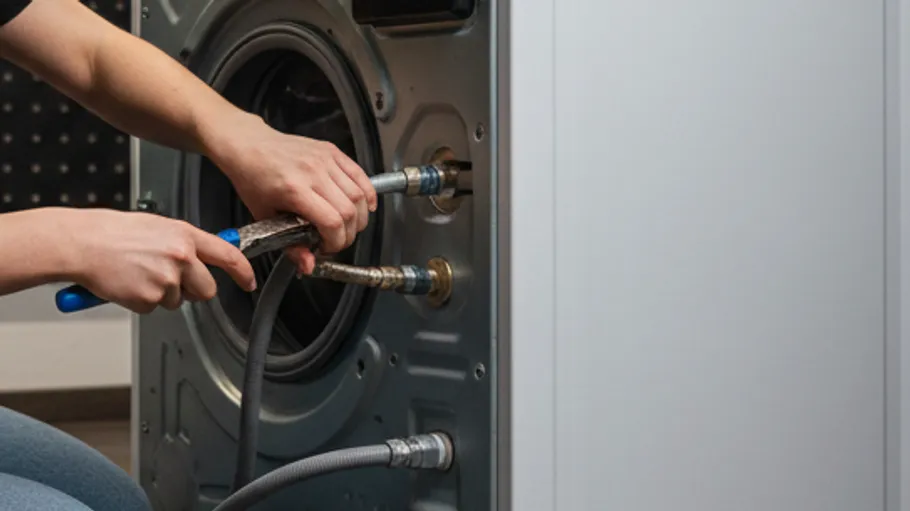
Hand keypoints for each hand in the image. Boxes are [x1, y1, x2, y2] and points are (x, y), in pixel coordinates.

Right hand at [63, 209, 255, 313]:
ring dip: (162, 293)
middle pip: (207, 290)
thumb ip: (184, 243)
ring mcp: (166, 279)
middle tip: (169, 279)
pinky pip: (153, 307)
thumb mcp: (158, 227)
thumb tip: (202, 258)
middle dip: (193, 290)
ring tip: (139, 273)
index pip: (228, 255)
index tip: (248, 282)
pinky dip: (141, 300)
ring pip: (178, 300)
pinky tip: (128, 283)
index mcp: (185, 236)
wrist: (82, 243)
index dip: (243, 272)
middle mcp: (181, 257)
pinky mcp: (149, 298)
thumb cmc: (114, 233)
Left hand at [205, 113, 376, 273]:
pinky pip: (360, 175)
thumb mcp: (264, 217)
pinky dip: (367, 194)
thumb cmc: (253, 177)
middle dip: (348, 234)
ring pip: (359, 195)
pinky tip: (364, 206)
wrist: (248, 145)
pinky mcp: (332, 152)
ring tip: (347, 226)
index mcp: (294, 189)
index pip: (332, 222)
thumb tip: (308, 265)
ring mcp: (325, 160)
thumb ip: (289, 246)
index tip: (326, 247)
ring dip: (359, 217)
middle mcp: (312, 172)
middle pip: (350, 211)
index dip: (336, 242)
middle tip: (337, 240)